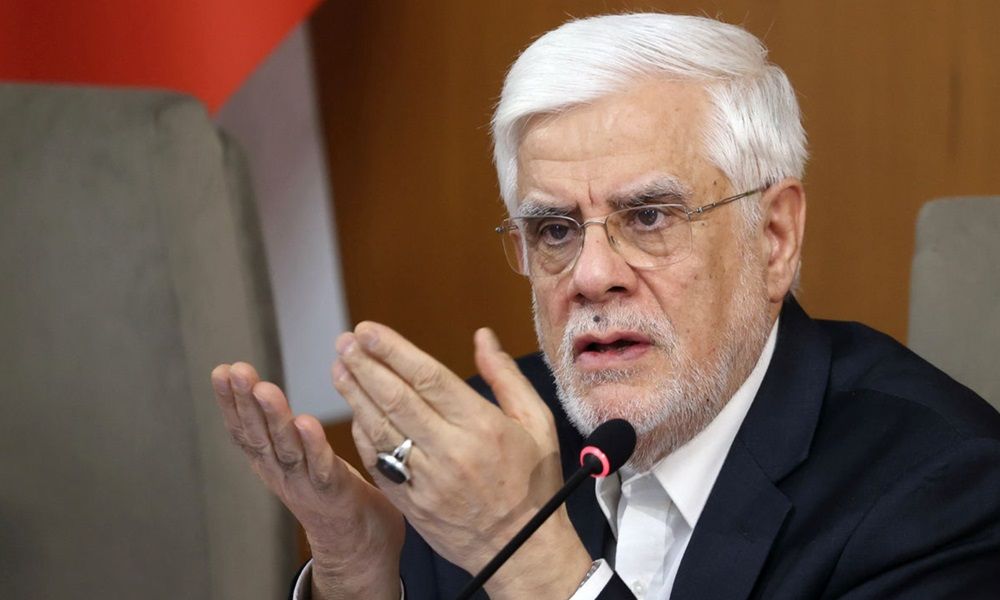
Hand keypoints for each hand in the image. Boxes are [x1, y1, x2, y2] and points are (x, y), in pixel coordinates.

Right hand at [210, 362, 403, 599]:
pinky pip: (321, 467)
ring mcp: (306, 483)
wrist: (357, 543)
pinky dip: (313, 445)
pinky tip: (305, 422)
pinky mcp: (334, 491)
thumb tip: (260, 388)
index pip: (244, 429)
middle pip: (259, 435)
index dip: (230, 402)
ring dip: (273, 418)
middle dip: (244, 402)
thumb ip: (281, 428)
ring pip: (286, 449)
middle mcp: (281, 472)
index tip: (222, 371)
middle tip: (237, 371)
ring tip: (265, 389)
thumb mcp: (296, 455)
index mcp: (271, 462)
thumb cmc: (330, 489)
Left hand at [334, 324, 591, 598]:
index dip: (394, 351)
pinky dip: (364, 434)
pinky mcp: (411, 502)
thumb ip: (505, 376)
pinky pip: (378, 462)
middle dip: (365, 366)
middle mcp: (451, 451)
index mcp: (482, 426)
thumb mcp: (537, 423)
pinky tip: (354, 411)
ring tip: (339, 368)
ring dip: (355, 395)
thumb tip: (482, 336)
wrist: (522, 550)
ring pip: (381, 428)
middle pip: (397, 399)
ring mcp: (427, 479)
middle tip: (344, 341)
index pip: (428, 378)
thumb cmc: (533, 482)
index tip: (368, 331)